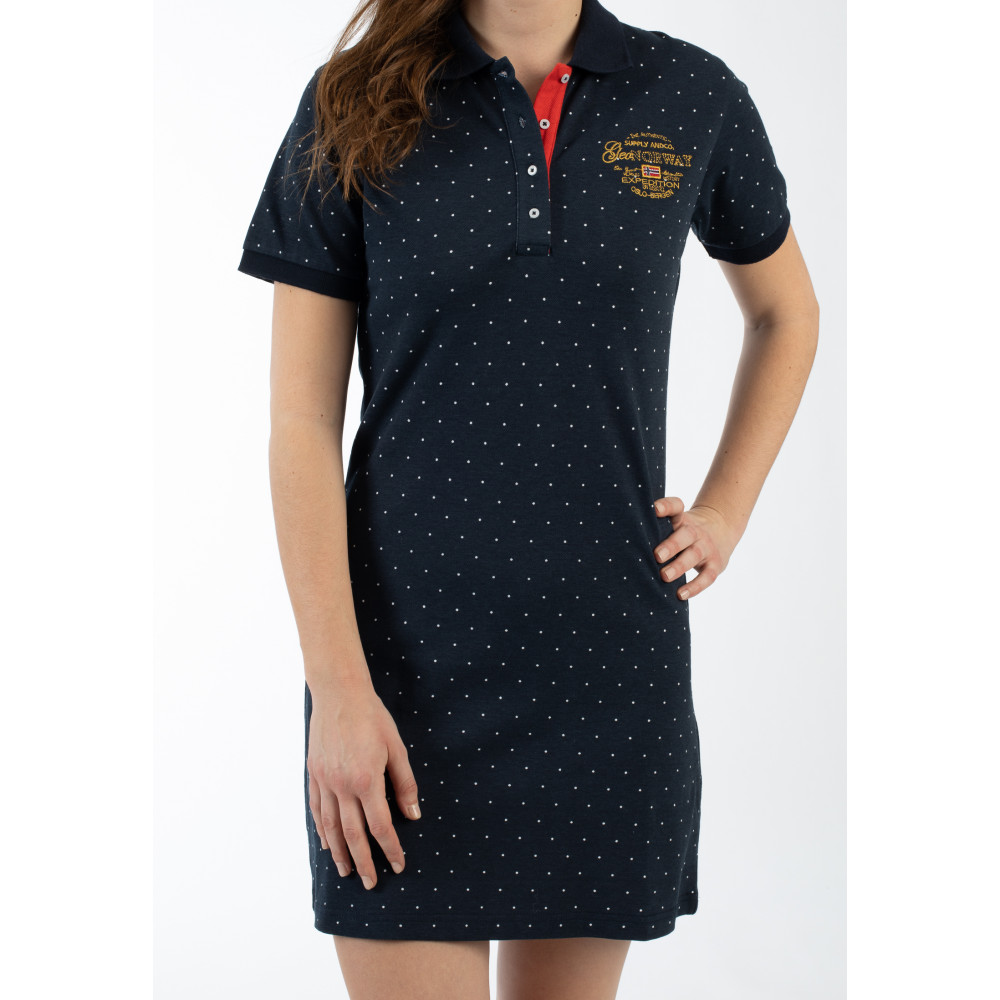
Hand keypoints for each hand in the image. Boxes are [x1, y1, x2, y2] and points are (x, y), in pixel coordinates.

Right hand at [306, 682, 421, 889]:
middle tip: (372, 884)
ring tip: (347, 872)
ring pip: (331, 827)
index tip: (399, 865)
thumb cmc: (372, 717)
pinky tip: (327, 844)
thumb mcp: (396, 747)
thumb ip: (404, 783)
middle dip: (364, 862)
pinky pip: (316, 809)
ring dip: (340, 853)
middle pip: (353, 835)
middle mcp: (342, 786)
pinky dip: (322, 830)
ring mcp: (324, 781)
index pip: (380, 826)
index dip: (390, 848)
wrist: (339, 693)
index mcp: (366, 780)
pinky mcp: (313, 774)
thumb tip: (413, 815)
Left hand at [652, 497, 742, 599]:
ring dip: (679, 566)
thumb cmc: (684, 531)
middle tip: (656, 556)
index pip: (676, 506)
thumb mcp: (675, 523)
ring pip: (695, 555)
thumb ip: (655, 528)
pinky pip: (707, 576)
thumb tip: (620, 540)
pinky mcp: (716, 564)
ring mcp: (707, 547)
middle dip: (671, 545)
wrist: (721, 528)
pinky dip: (695, 587)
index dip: (666, 506)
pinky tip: (680, 595)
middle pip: (685, 534)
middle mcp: (695, 531)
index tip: (654, 510)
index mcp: (682, 519)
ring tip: (664, 576)